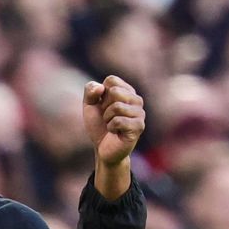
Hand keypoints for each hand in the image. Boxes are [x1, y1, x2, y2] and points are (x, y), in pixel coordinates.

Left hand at [83, 75, 144, 198]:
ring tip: (111, 124)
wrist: (102, 148)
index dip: (100, 94)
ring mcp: (140, 113)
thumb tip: (100, 88)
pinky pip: (119, 121)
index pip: (111, 80)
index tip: (102, 106)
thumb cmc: (98, 125)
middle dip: (104, 106)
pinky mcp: (139, 126)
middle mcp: (136, 99)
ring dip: (107, 118)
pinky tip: (115, 132)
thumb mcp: (89, 106)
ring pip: (117, 106)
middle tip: (107, 117)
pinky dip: (111, 127)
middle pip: (114, 91)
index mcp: (127, 91)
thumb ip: (90, 91)